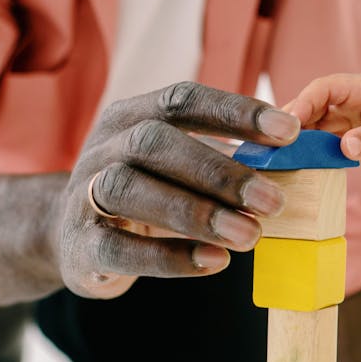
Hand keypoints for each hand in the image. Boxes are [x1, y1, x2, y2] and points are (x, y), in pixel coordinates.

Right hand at [59, 82, 298, 298]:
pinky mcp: (79, 244)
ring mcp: (84, 194)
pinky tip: (214, 262)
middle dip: (219, 171)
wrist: (69, 236)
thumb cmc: (144, 193)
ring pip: (132, 191)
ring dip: (196, 214)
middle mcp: (103, 147)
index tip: (289, 132)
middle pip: (155, 142)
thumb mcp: (173, 165)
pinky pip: (120, 248)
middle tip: (272, 201)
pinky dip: (169, 258)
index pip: (183, 99)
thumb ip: (222, 157)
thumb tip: (291, 157)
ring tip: (249, 235)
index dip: (236, 112)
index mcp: (132, 117)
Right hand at [285, 73, 360, 178]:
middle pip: (309, 110)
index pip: (323, 90)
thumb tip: (345, 147)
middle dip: (291, 126)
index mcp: (359, 90)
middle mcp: (345, 105)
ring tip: (278, 161)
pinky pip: (319, 150)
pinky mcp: (343, 146)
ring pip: (310, 132)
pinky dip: (307, 159)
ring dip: (296, 145)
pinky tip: (294, 170)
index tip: (290, 123)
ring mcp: (342, 126)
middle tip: (273, 146)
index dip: (304, 103)